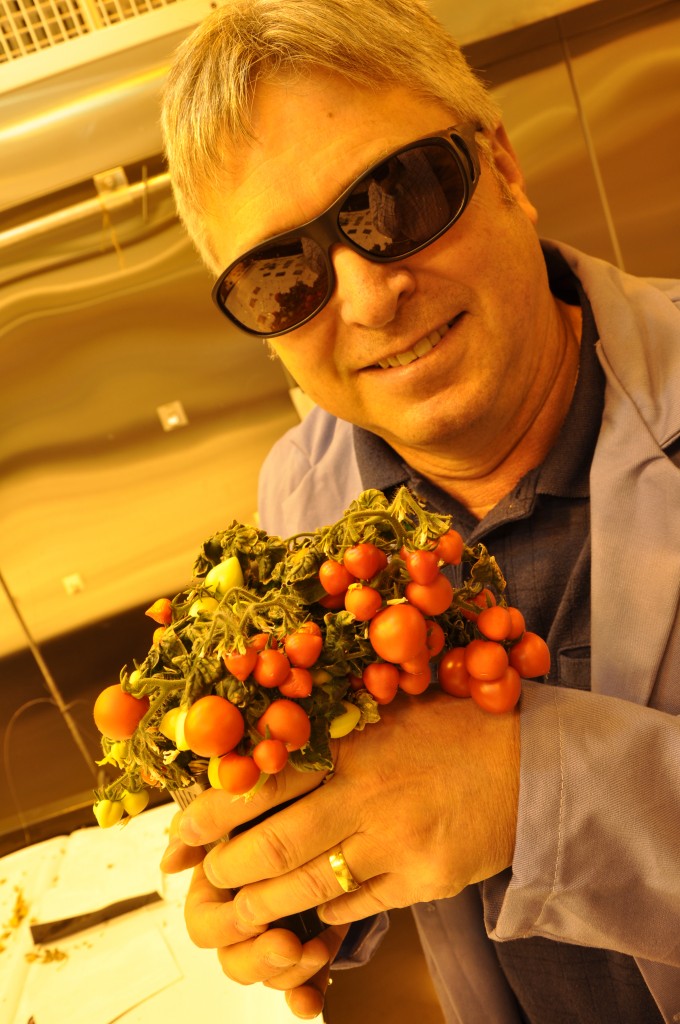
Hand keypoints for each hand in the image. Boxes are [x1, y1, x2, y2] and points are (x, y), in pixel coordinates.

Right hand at [161, 781, 346, 1019]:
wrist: (335, 818)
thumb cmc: (281, 809)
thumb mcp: (249, 806)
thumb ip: (206, 821)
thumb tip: (169, 860)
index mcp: (218, 889)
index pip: (203, 922)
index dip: (223, 925)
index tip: (251, 915)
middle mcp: (240, 921)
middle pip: (231, 959)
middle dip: (258, 958)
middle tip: (288, 944)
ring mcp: (272, 940)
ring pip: (267, 977)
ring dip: (289, 973)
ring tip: (319, 950)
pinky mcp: (305, 953)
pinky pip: (301, 988)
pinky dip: (305, 996)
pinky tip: (313, 1001)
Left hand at [167, 689, 518, 931]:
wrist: (533, 761)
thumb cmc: (452, 724)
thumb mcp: (385, 707)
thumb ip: (327, 727)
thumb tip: (255, 753)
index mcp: (350, 741)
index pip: (260, 780)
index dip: (209, 813)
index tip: (180, 835)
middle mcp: (368, 792)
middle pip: (271, 844)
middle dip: (224, 870)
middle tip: (203, 881)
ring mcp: (396, 841)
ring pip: (306, 886)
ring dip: (262, 905)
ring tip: (239, 910)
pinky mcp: (424, 880)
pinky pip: (356, 905)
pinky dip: (324, 912)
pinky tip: (310, 911)